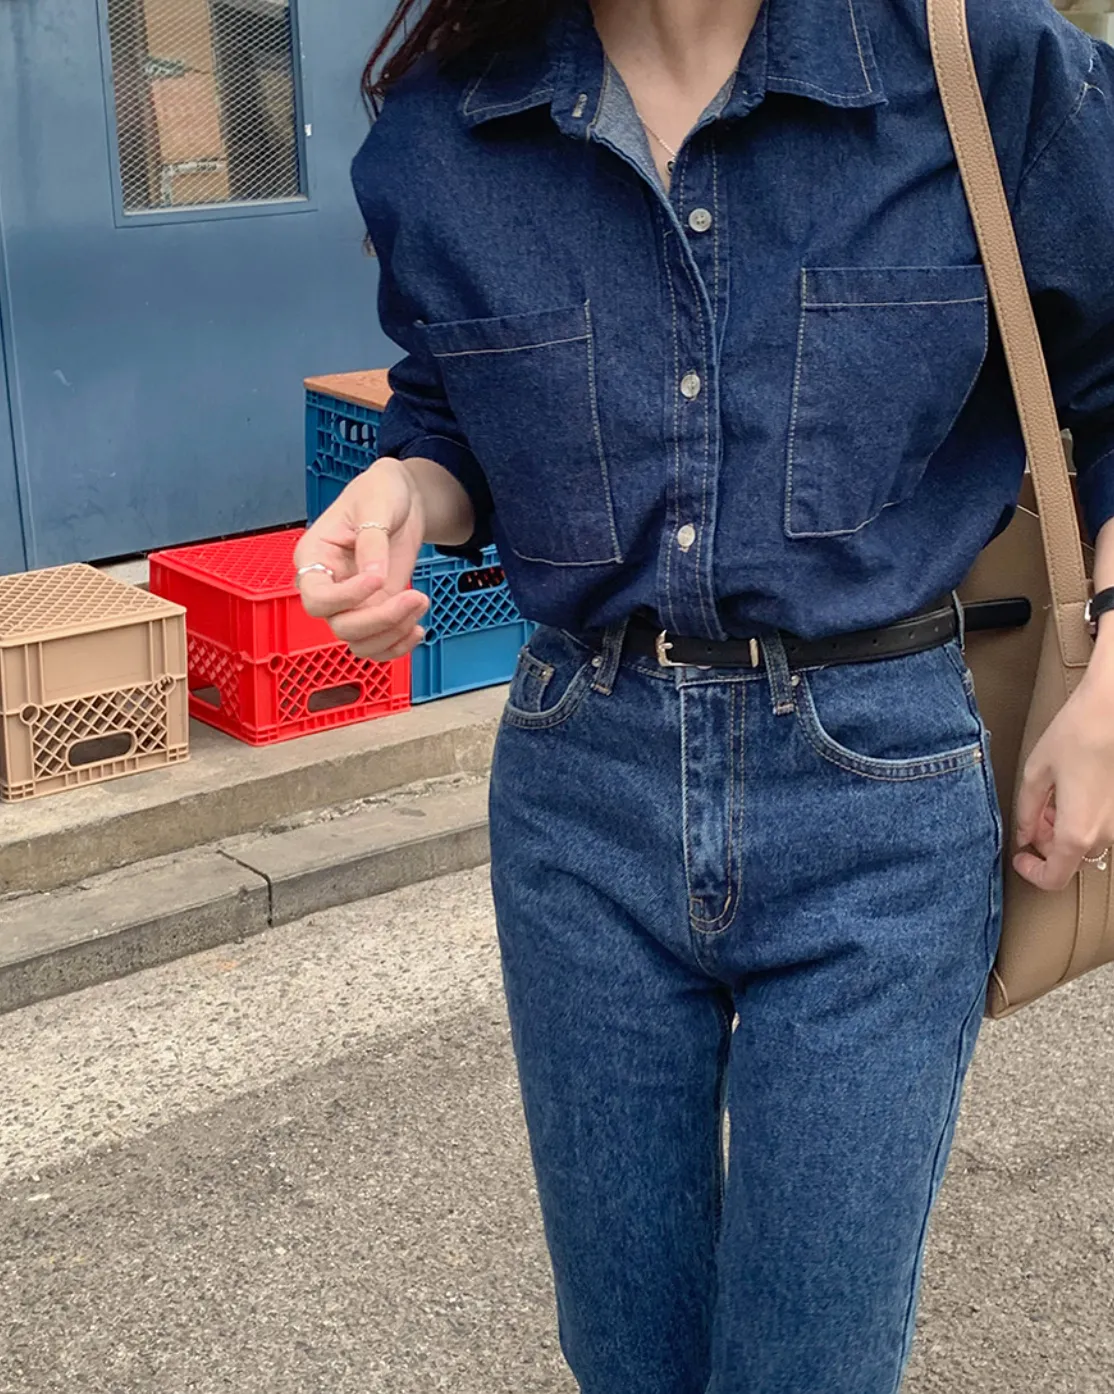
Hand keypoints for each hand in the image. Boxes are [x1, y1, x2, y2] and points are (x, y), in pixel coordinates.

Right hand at [293, 457, 429, 660]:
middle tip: (415, 597)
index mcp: (315, 556)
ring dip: (393, 634)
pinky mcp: (375, 609)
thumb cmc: (380, 491)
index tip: (377, 579)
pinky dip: (397, 645)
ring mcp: (352, 602)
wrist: (403, 498)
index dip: (346, 597)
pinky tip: (417, 628)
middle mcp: (329, 586)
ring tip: (420, 604)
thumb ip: (371, 541)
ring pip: (360, 642)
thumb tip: (374, 575)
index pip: (317, 596)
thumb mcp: (375, 504)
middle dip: (380, 619)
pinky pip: (377, 644)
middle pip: (340, 626)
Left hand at [1014, 657, 1113, 891]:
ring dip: (1065, 828)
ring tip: (1053, 796)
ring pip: (1087, 840)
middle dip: (1046, 842)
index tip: (1020, 856)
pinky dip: (1085, 817)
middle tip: (1035, 813)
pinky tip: (1075, 790)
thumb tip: (1024, 836)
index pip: (1054, 878)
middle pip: (1070, 857)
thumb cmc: (1076, 735)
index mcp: (1076, 832)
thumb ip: (1027, 812)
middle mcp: (1106, 834)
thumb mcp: (1036, 773)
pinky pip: (1104, 824)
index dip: (1033, 873)